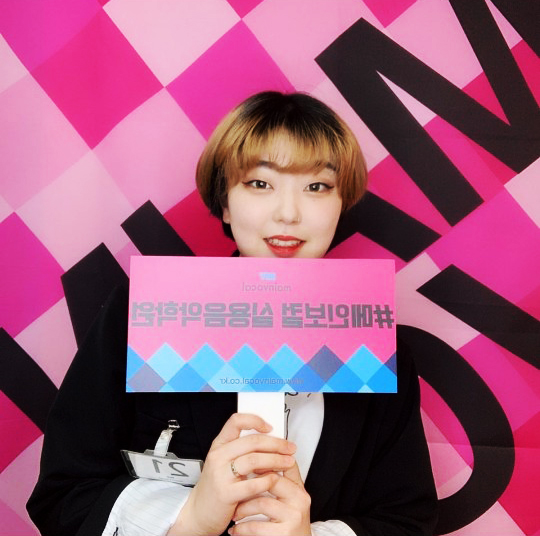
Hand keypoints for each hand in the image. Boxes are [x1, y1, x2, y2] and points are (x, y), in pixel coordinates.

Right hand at [168, 413, 296, 535]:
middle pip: (252, 441)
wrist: (199, 513)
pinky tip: (275, 479)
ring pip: (254, 460)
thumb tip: (272, 441)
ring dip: (276, 460)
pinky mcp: (225, 494)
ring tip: (288, 462)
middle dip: (276, 444)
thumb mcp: (224, 463)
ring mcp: (220, 474)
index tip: (270, 427)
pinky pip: (252, 484)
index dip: (255, 420)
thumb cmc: (217, 486)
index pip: (236, 421)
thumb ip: (241, 451)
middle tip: (290, 448)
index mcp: (219, 445)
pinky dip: (267, 480)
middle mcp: (218, 456)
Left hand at [229, 462, 310, 535]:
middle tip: (234, 488)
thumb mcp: (287, 503)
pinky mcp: (285, 534)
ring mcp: (294, 517)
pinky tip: (235, 530)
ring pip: (261, 502)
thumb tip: (254, 464)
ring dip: (243, 508)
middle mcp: (300, 500)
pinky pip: (256, 526)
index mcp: (299, 489)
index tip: (246, 463)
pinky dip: (241, 528)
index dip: (266, 459)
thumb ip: (277, 485)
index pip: (286, 464)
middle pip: (272, 480)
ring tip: (234, 514)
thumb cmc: (288, 527)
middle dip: (249, 484)